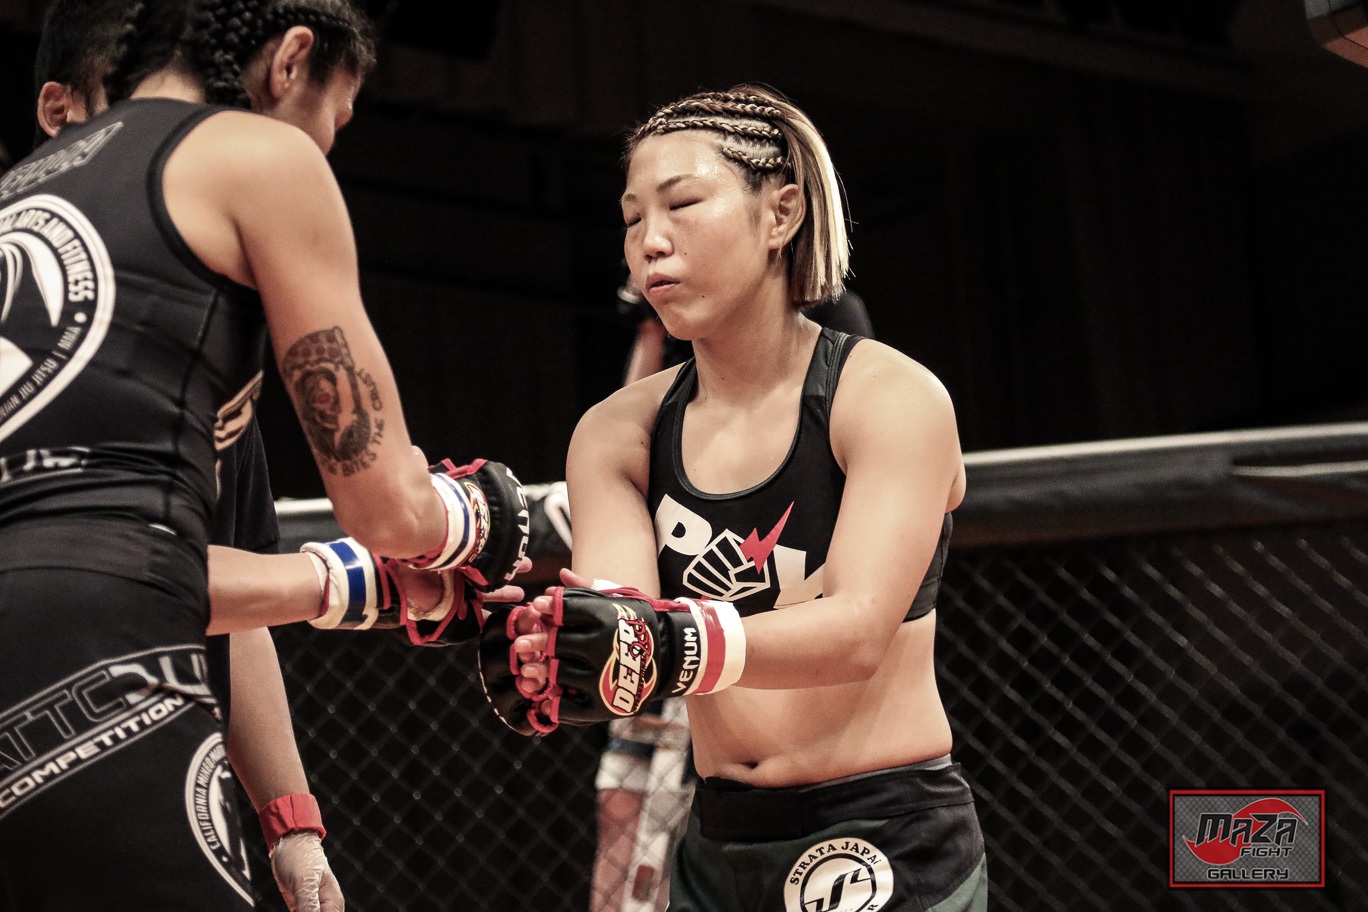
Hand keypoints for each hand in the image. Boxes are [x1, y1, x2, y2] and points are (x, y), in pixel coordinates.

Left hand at [271, 832, 343, 911]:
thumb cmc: (299, 857)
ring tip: (293, 906)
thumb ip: (309, 904)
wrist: (289, 843)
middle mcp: (325, 907)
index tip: (301, 911)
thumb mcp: (303, 881)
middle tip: (295, 908)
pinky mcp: (301, 907)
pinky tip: (291, 909)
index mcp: (332, 903)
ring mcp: (313, 907)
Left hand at [478, 572, 745, 734]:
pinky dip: (551, 700)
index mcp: (604, 618)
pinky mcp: (600, 706)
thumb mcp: (618, 602)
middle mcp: (601, 646)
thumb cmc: (640, 624)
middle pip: (555, 643)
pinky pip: (564, 705)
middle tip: (521, 645)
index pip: (563, 610)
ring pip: (556, 672)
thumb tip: (558, 577)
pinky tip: (547, 693)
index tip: (537, 609)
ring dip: (540, 670)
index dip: (546, 609)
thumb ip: (586, 592)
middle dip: (536, 642)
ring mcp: (601, 677)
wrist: (674, 658)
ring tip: (530, 669)